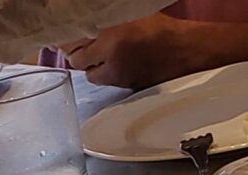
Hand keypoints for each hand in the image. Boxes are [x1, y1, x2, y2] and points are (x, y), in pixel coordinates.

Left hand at [59, 14, 202, 89]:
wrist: (185, 50)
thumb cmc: (159, 28)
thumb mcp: (129, 15)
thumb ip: (104, 21)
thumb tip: (81, 28)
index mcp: (109, 35)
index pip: (73, 43)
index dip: (66, 42)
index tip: (62, 40)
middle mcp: (110, 56)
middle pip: (78, 62)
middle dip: (79, 56)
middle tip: (83, 48)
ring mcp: (118, 74)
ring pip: (92, 75)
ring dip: (93, 67)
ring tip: (102, 57)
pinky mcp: (127, 86)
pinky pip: (108, 82)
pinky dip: (108, 75)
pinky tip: (117, 65)